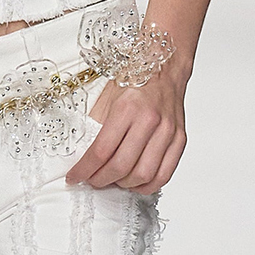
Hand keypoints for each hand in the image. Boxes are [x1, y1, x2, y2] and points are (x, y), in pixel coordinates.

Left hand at [65, 70, 185, 196]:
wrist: (165, 68)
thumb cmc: (135, 81)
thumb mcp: (106, 97)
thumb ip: (94, 127)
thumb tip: (81, 156)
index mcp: (128, 108)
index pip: (101, 151)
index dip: (84, 170)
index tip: (74, 177)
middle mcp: (150, 120)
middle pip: (121, 166)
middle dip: (100, 179)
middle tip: (91, 180)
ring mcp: (168, 132)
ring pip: (143, 175)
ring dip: (123, 184)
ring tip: (112, 180)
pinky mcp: (180, 140)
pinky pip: (164, 175)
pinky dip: (146, 185)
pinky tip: (134, 182)